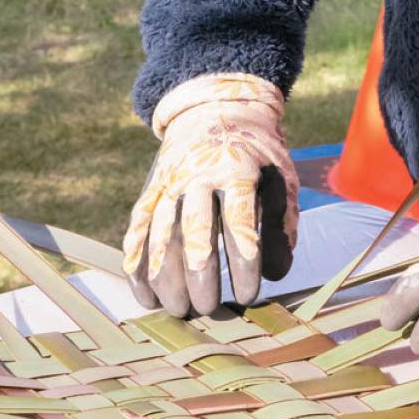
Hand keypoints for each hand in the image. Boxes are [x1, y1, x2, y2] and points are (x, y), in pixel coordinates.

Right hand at [124, 74, 297, 315]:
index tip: (248, 295)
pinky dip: (138, 265)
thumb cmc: (256, 155)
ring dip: (165, 277)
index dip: (243, 263)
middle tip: (207, 309)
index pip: (239, 223)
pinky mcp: (149, 191)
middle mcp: (197, 177)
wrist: (215, 108)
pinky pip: (138, 230)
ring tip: (177, 310)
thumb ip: (281, 226)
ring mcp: (169, 183)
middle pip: (194, 231)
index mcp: (237, 171)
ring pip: (161, 234)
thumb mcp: (279, 179)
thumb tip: (277, 274)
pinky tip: (145, 295)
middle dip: (199, 276)